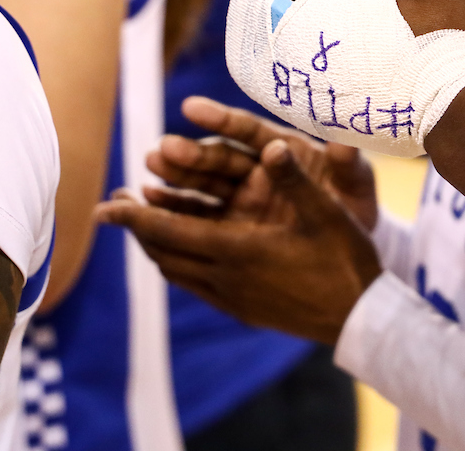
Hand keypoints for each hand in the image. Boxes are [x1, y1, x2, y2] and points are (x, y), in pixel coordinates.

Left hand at [96, 139, 381, 344]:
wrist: (360, 319)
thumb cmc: (345, 259)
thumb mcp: (325, 212)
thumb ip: (294, 178)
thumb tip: (272, 145)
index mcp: (237, 249)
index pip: (169, 230)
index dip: (133, 217)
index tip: (104, 205)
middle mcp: (225, 277)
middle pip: (162, 252)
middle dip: (135, 228)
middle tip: (114, 206)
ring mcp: (232, 298)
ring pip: (175, 271)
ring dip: (153, 246)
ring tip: (141, 224)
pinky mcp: (242, 310)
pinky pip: (194, 284)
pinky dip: (176, 262)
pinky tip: (181, 251)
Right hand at [147, 96, 379, 229]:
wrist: (352, 251)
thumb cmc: (355, 207)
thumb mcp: (356, 187)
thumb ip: (349, 163)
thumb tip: (345, 139)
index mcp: (286, 149)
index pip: (250, 130)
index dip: (221, 119)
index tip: (190, 108)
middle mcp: (258, 167)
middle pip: (220, 156)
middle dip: (191, 153)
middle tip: (162, 150)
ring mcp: (240, 195)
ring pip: (203, 182)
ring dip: (175, 175)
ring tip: (149, 167)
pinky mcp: (230, 223)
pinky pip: (199, 213)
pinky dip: (175, 207)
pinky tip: (149, 200)